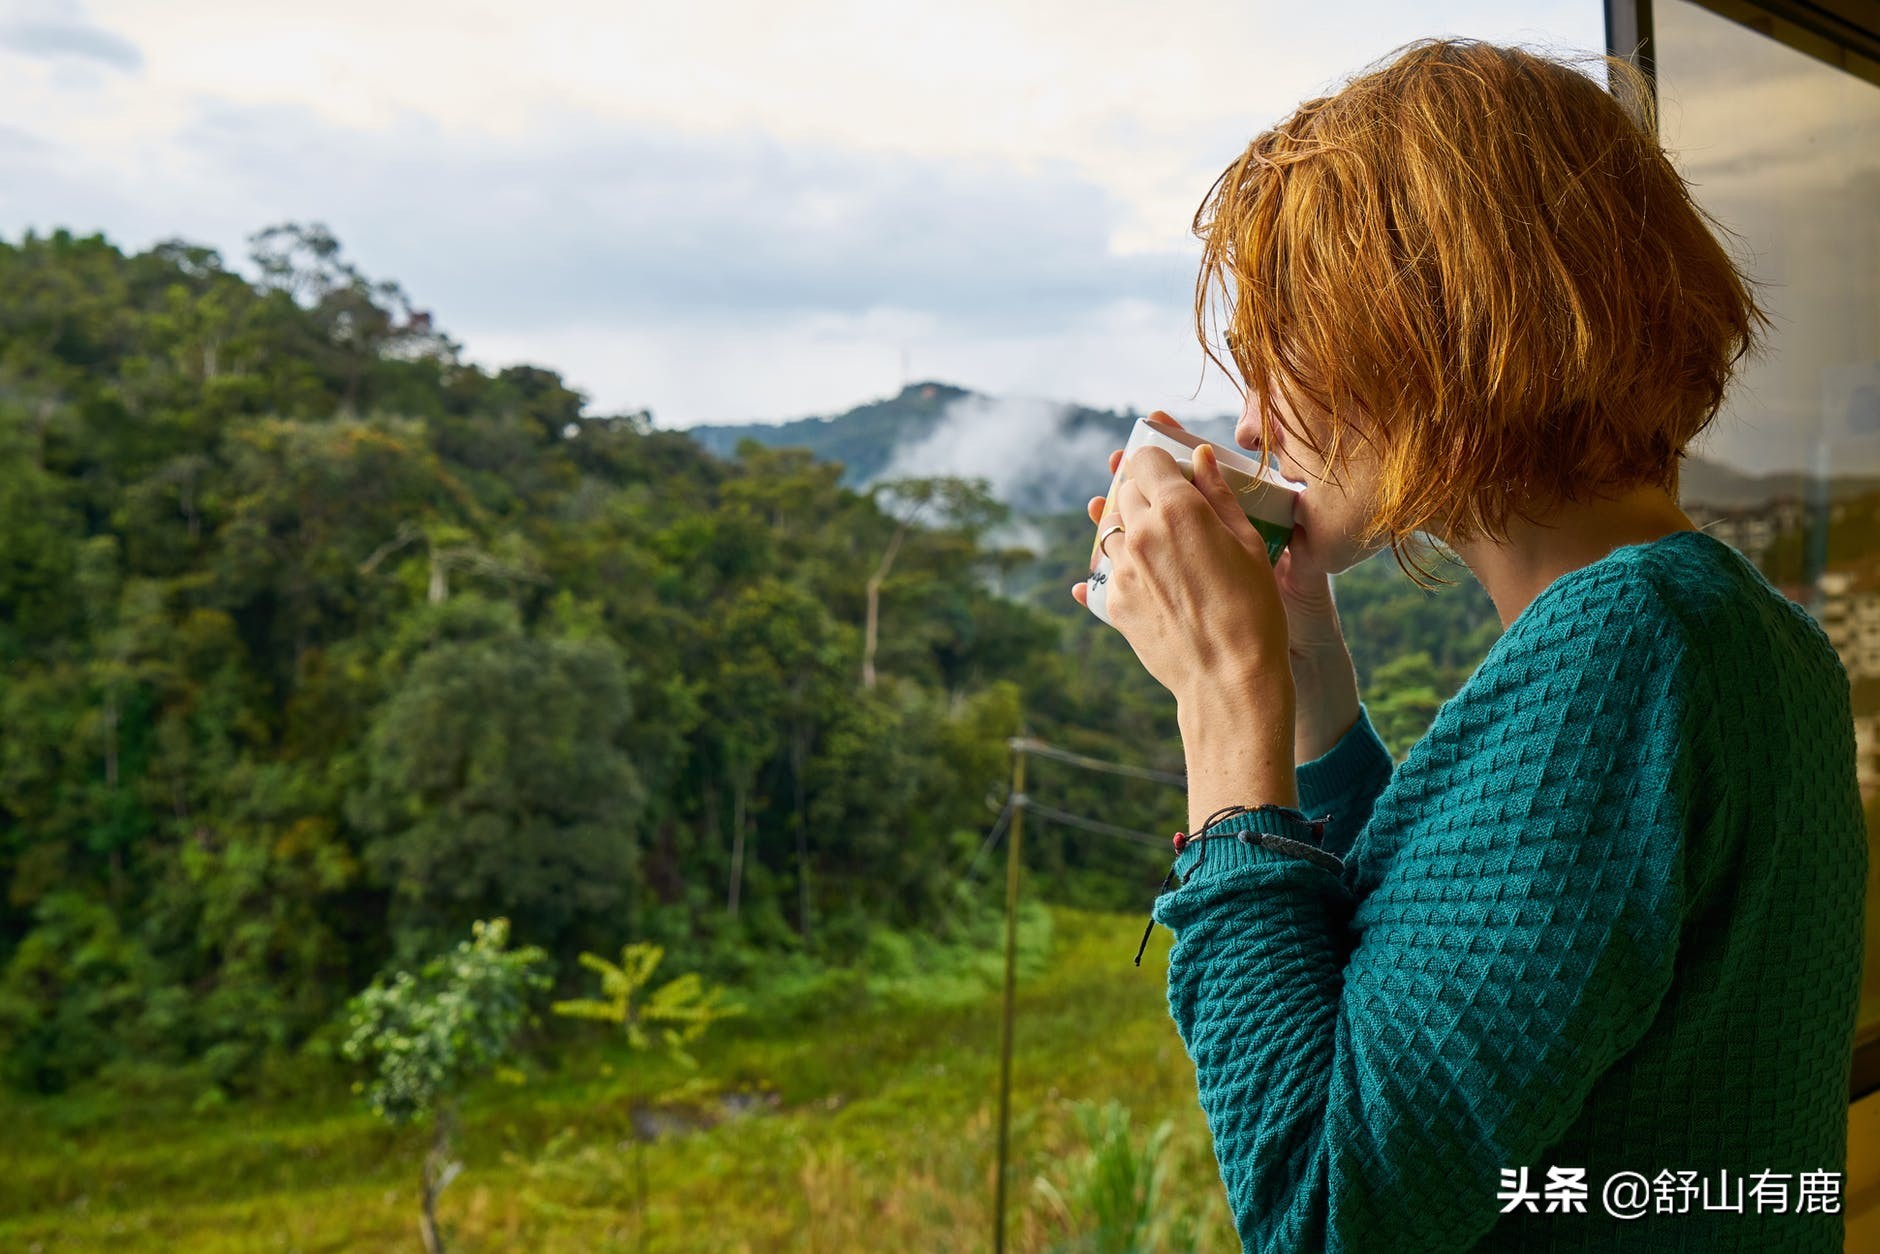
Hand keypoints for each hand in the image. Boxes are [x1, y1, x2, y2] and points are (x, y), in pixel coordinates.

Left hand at [1077, 427, 1291, 708]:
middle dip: (1145, 492)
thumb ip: (1219, 495)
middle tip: (1173, 510)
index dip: (1159, 463)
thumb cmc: (1253, 609)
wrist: (1229, 679)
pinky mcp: (1114, 602)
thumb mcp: (1248, 544)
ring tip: (1165, 550)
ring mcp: (1121, 569)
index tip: (1173, 473)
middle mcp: (1140, 533)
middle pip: (1125, 490)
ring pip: (1113, 529)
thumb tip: (1201, 456)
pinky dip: (1125, 567)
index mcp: (1177, 509)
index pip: (1146, 458)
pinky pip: (1108, 571)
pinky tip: (1151, 580)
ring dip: (1132, 529)